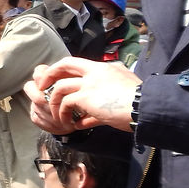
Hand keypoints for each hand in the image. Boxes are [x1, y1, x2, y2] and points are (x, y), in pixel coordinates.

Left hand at [24, 58, 139, 133]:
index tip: (54, 80)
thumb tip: (89, 116)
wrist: (148, 106)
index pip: (76, 62)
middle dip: (48, 75)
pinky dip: (64, 115)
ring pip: (60, 88)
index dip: (61, 70)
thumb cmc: (141, 101)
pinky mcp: (86, 97)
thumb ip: (106, 96)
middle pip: (64, 65)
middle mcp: (96, 72)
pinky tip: (71, 126)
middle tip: (40, 88)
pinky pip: (66, 104)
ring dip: (55, 103)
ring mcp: (90, 83)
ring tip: (58, 117)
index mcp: (105, 68)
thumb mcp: (125, 91)